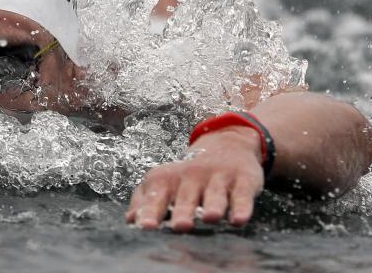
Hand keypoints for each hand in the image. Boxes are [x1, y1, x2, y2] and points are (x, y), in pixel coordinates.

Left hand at [126, 127, 263, 231]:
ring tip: (210, 218)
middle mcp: (191, 177)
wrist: (226, 144)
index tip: (145, 227)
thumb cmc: (188, 174)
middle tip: (179, 227)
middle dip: (182, 211)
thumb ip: (144, 200)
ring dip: (213, 206)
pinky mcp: (242, 180)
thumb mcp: (164, 182)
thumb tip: (130, 219)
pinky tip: (238, 220)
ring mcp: (217, 177)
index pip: (156, 196)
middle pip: (186, 197)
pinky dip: (242, 207)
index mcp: (167, 179)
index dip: (150, 211)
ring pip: (214, 194)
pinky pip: (242, 195)